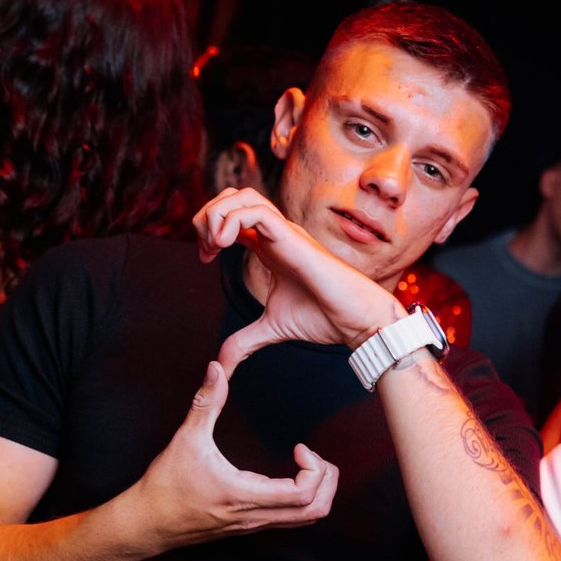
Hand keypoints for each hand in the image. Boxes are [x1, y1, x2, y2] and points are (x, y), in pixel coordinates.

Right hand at [126, 362, 338, 549]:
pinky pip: (290, 519)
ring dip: (319, 493)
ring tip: (309, 467)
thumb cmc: (164, 486)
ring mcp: (254, 525)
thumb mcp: (185, 439)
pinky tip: (291, 478)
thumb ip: (205, 402)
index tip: (300, 446)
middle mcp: (255, 516)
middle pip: (315, 511)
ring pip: (306, 519)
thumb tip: (216, 370)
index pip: (302, 494)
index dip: (313, 469)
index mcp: (244, 496)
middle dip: (327, 482)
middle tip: (315, 457)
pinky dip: (303, 500)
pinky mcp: (249, 526)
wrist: (146, 523)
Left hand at [193, 188, 403, 372]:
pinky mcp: (293, 238)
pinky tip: (224, 245)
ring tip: (214, 244)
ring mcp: (285, 233)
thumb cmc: (325, 318)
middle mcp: (277, 234)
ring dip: (217, 214)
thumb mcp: (271, 329)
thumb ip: (244, 342)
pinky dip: (231, 222)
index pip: (232, 217)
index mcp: (270, 248)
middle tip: (205, 249)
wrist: (356, 321)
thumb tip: (223, 364)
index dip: (209, 230)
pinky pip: (255, 212)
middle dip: (207, 215)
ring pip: (242, 196)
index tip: (205, 259)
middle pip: (232, 197)